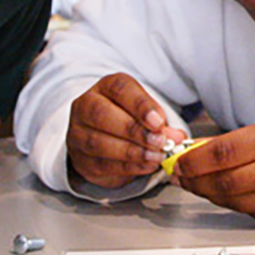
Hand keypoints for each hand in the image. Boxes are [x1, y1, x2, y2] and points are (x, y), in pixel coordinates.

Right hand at [67, 73, 185, 188]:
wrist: (106, 139)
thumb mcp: (147, 113)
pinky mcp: (81, 159)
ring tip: (155, 156)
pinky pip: (102, 164)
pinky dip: (128, 167)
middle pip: (102, 114)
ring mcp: (78, 134)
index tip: (159, 121)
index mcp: (105, 87)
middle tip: (159, 141)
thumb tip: (176, 137)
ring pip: (98, 142)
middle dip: (134, 130)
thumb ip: (160, 122)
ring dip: (132, 151)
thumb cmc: (130, 119)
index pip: (119, 89)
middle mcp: (85, 107)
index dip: (140, 105)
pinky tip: (147, 166)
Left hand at [171, 117, 254, 224]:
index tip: (177, 159)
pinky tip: (216, 193)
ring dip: (205, 192)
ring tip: (193, 182)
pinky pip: (244, 211)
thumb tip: (196, 151)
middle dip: (193, 179)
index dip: (193, 159)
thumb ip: (234, 142)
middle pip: (222, 181)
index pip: (223, 153)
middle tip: (179, 173)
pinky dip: (226, 202)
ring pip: (230, 200)